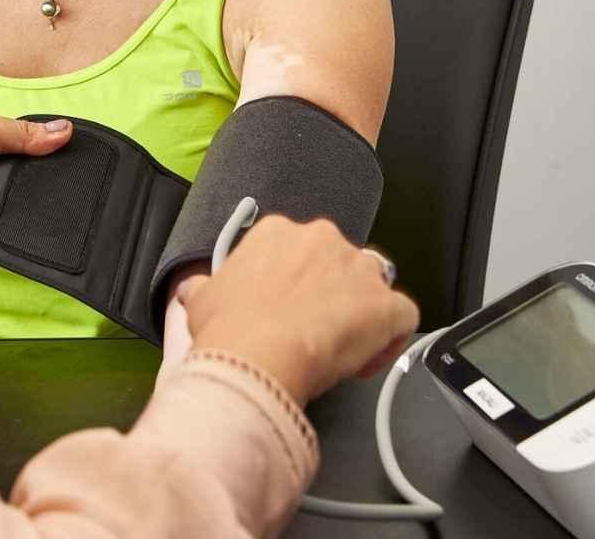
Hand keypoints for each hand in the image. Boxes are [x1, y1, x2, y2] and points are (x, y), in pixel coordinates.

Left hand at [0, 112, 71, 259]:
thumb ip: (19, 135)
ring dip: (29, 203)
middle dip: (40, 178)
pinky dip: (15, 229)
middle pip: (22, 177)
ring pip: (16, 206)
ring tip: (60, 200)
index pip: (21, 145)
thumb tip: (64, 131)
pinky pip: (1, 232)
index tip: (75, 150)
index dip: (45, 148)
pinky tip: (36, 223)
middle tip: (72, 178)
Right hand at [174, 216, 417, 403]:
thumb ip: (204, 289)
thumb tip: (192, 290)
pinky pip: (401, 317)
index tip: (287, 310)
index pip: (299, 251)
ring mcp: (359, 270)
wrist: (256, 358)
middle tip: (310, 331)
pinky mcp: (386, 305)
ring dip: (360, 313)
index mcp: (278, 233)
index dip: (296, 284)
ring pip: (372, 287)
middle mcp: (323, 239)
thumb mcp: (202, 301)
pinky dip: (390, 338)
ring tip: (338, 349)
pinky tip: (364, 360)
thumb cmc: (229, 330)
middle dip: (330, 295)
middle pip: (338, 264)